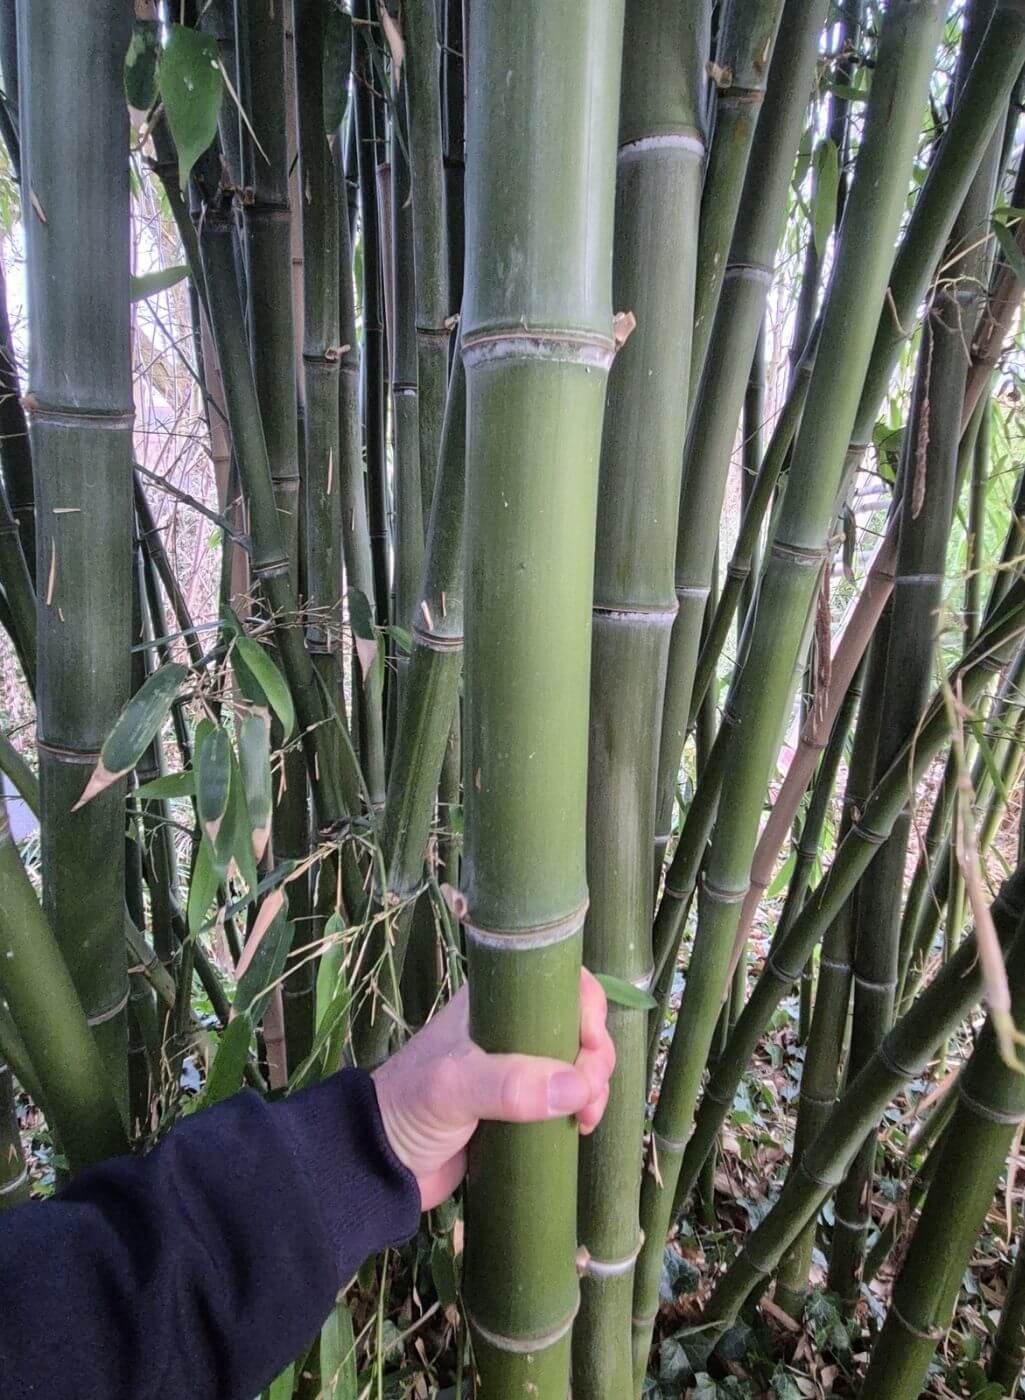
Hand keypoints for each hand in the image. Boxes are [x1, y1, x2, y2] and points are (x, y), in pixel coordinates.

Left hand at [372, 968, 614, 1209]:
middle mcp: (509, 1026)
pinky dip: (582, 1107)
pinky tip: (581, 1127)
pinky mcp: (521, 1105)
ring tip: (586, 1119)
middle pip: (576, 1021)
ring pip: (576, 1060)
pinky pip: (565, 1096)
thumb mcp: (454, 1088)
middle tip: (590, 1094)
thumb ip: (510, 1084)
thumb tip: (578, 1086)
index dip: (585, 1005)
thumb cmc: (410, 1108)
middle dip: (595, 1055)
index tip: (591, 1044)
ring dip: (593, 1085)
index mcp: (492, 1001)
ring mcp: (517, 1066)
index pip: (555, 980)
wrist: (380, 1166)